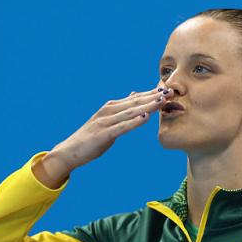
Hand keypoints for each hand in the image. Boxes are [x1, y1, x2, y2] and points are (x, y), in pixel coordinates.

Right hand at [31, 87, 172, 187]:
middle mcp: (108, 111)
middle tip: (171, 91)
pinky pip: (122, 127)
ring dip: (148, 106)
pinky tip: (146, 117)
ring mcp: (105, 122)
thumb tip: (134, 95)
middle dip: (154, 96)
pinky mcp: (103, 134)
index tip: (168, 89)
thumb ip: (121, 109)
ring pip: (131, 112)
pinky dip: (135, 121)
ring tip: (163, 101)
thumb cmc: (90, 138)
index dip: (152, 93)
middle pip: (135, 102)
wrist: (70, 151)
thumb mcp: (107, 120)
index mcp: (111, 107)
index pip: (135, 98)